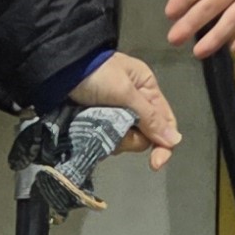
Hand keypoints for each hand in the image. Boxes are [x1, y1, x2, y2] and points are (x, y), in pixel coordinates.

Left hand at [68, 51, 181, 169]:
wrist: (60, 70)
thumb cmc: (96, 73)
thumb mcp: (125, 91)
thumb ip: (149, 117)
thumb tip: (175, 141)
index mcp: (147, 89)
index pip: (165, 122)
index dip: (164, 144)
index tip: (156, 164)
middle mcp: (135, 103)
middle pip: (145, 136)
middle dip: (130, 138)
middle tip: (114, 129)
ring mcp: (116, 115)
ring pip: (126, 140)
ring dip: (114, 138)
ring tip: (97, 123)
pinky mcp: (99, 123)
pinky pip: (108, 140)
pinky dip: (101, 138)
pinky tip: (91, 129)